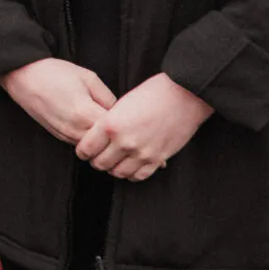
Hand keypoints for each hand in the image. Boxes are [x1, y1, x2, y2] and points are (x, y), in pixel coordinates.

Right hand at [0, 57, 116, 145]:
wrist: (23, 76)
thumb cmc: (54, 73)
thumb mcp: (89, 77)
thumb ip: (108, 97)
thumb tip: (119, 111)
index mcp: (84, 113)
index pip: (115, 130)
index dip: (127, 125)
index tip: (134, 118)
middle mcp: (75, 130)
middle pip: (106, 144)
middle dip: (116, 136)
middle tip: (127, 125)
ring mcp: (65, 135)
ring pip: (94, 148)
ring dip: (103, 140)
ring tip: (110, 126)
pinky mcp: (59, 136)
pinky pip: (81, 143)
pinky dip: (90, 139)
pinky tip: (93, 126)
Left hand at [75, 73, 213, 181]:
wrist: (184, 95)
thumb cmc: (153, 93)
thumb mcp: (122, 103)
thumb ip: (108, 122)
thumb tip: (97, 136)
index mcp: (110, 124)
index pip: (85, 149)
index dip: (83, 151)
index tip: (86, 149)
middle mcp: (124, 141)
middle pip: (99, 163)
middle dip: (97, 160)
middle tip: (100, 155)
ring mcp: (141, 152)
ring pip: (117, 173)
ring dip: (113, 168)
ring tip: (116, 160)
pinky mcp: (157, 159)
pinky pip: (138, 176)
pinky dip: (131, 173)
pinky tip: (131, 164)